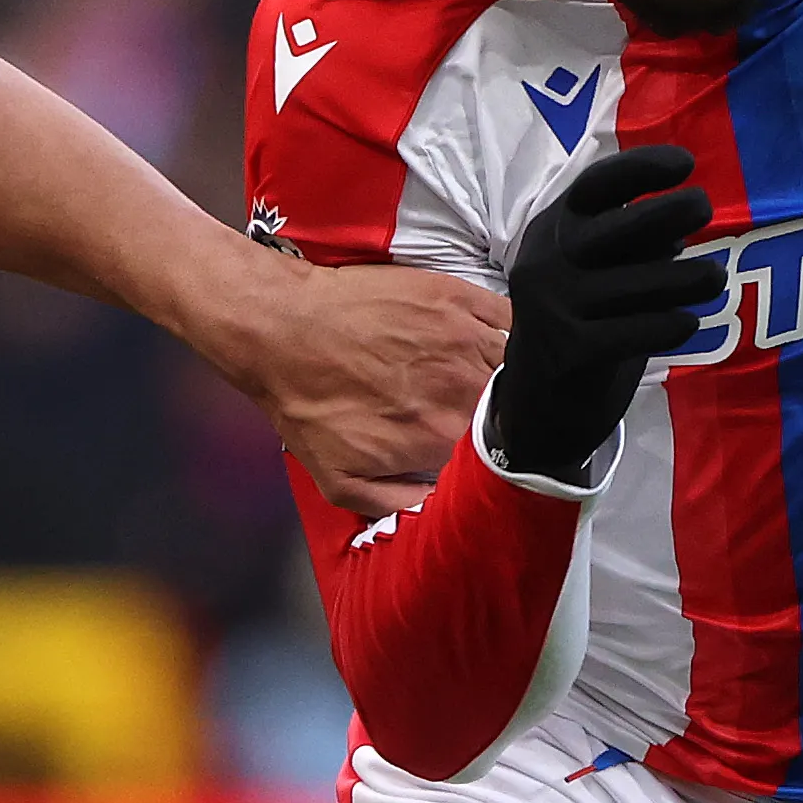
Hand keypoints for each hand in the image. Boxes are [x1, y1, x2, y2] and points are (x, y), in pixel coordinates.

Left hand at [229, 260, 507, 520]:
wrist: (282, 330)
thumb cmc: (307, 402)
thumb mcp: (338, 481)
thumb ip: (397, 503)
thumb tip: (440, 504)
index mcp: (441, 436)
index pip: (500, 454)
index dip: (501, 454)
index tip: (494, 452)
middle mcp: (462, 388)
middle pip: (515, 407)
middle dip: (512, 415)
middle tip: (495, 414)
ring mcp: (463, 337)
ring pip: (520, 363)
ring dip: (517, 375)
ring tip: (501, 381)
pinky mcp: (457, 298)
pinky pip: (510, 317)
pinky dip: (516, 333)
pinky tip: (501, 342)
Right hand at [475, 144, 721, 484]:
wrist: (537, 406)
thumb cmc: (582, 323)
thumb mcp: (593, 273)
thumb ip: (628, 246)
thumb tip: (678, 224)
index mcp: (551, 231)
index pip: (595, 186)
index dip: (641, 168)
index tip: (685, 164)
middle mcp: (545, 262)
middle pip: (620, 226)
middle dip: (672, 211)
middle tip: (705, 211)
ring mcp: (553, 308)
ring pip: (641, 283)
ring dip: (689, 278)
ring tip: (714, 278)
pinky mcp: (569, 352)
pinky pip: (639, 330)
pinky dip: (671, 325)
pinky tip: (686, 324)